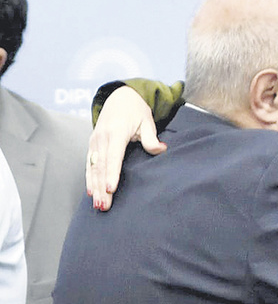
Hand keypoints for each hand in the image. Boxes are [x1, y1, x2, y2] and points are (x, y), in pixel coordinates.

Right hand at [86, 86, 165, 210]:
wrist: (120, 97)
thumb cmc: (136, 111)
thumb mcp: (147, 121)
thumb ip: (152, 138)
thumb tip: (162, 150)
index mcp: (116, 132)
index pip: (113, 157)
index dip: (112, 174)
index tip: (111, 189)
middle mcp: (102, 137)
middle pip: (101, 166)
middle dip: (101, 187)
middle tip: (104, 206)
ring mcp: (95, 141)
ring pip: (92, 168)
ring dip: (94, 187)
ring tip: (98, 204)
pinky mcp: (92, 144)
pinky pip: (89, 164)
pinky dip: (89, 179)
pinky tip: (91, 192)